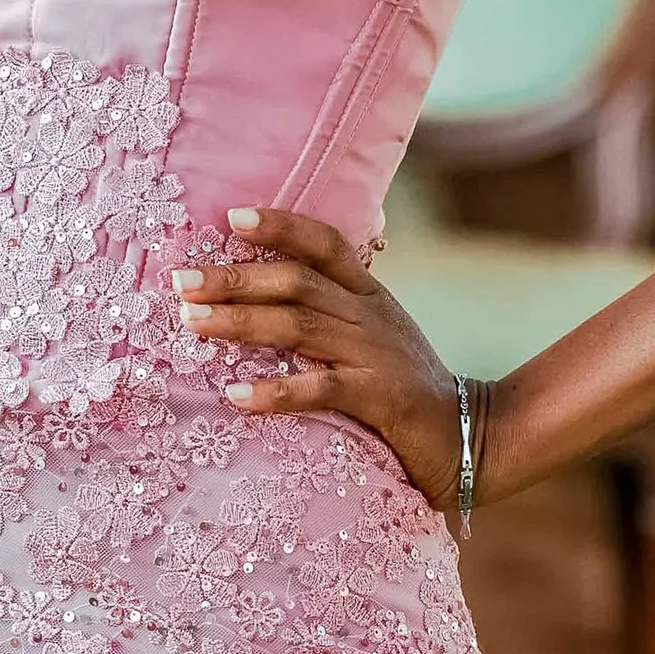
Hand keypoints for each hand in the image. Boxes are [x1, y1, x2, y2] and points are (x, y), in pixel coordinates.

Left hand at [172, 206, 461, 512]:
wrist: (473, 435)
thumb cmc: (408, 388)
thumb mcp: (375, 336)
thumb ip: (332, 313)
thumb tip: (264, 300)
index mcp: (369, 295)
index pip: (325, 244)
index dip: (281, 226)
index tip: (232, 217)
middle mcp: (369, 315)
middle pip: (296, 282)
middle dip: (235, 278)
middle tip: (181, 281)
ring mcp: (374, 354)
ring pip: (298, 327)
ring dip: (239, 322)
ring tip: (191, 322)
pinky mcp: (378, 398)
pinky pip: (320, 389)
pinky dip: (275, 392)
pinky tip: (236, 397)